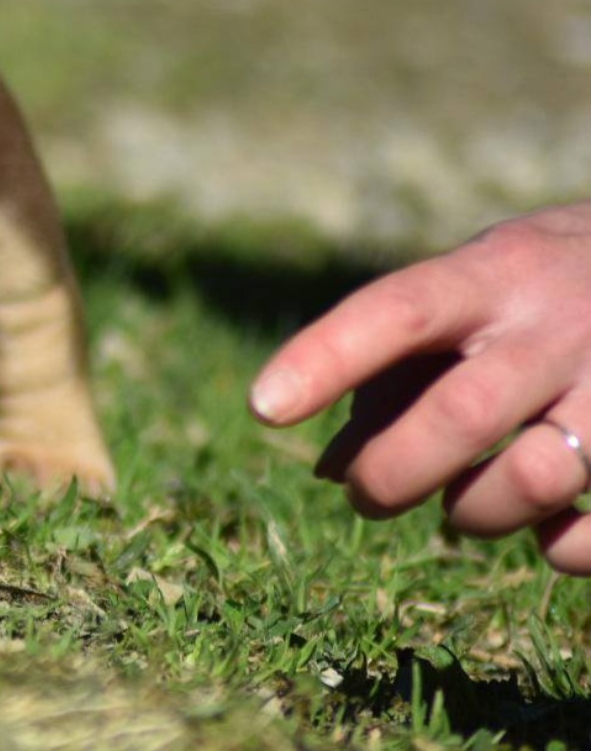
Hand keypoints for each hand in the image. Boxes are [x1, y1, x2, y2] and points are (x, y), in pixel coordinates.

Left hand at [249, 201, 590, 573]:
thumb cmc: (536, 290)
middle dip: (390, 473)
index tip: (264, 405)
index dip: (326, 357)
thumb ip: (392, 368)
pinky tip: (545, 526)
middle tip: (364, 493)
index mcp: (494, 275)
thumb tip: (329, 470)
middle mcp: (559, 327)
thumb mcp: (468, 291)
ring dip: (473, 512)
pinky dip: (558, 547)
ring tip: (461, 504)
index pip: (399, 310)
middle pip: (460, 415)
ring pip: (532, 480)